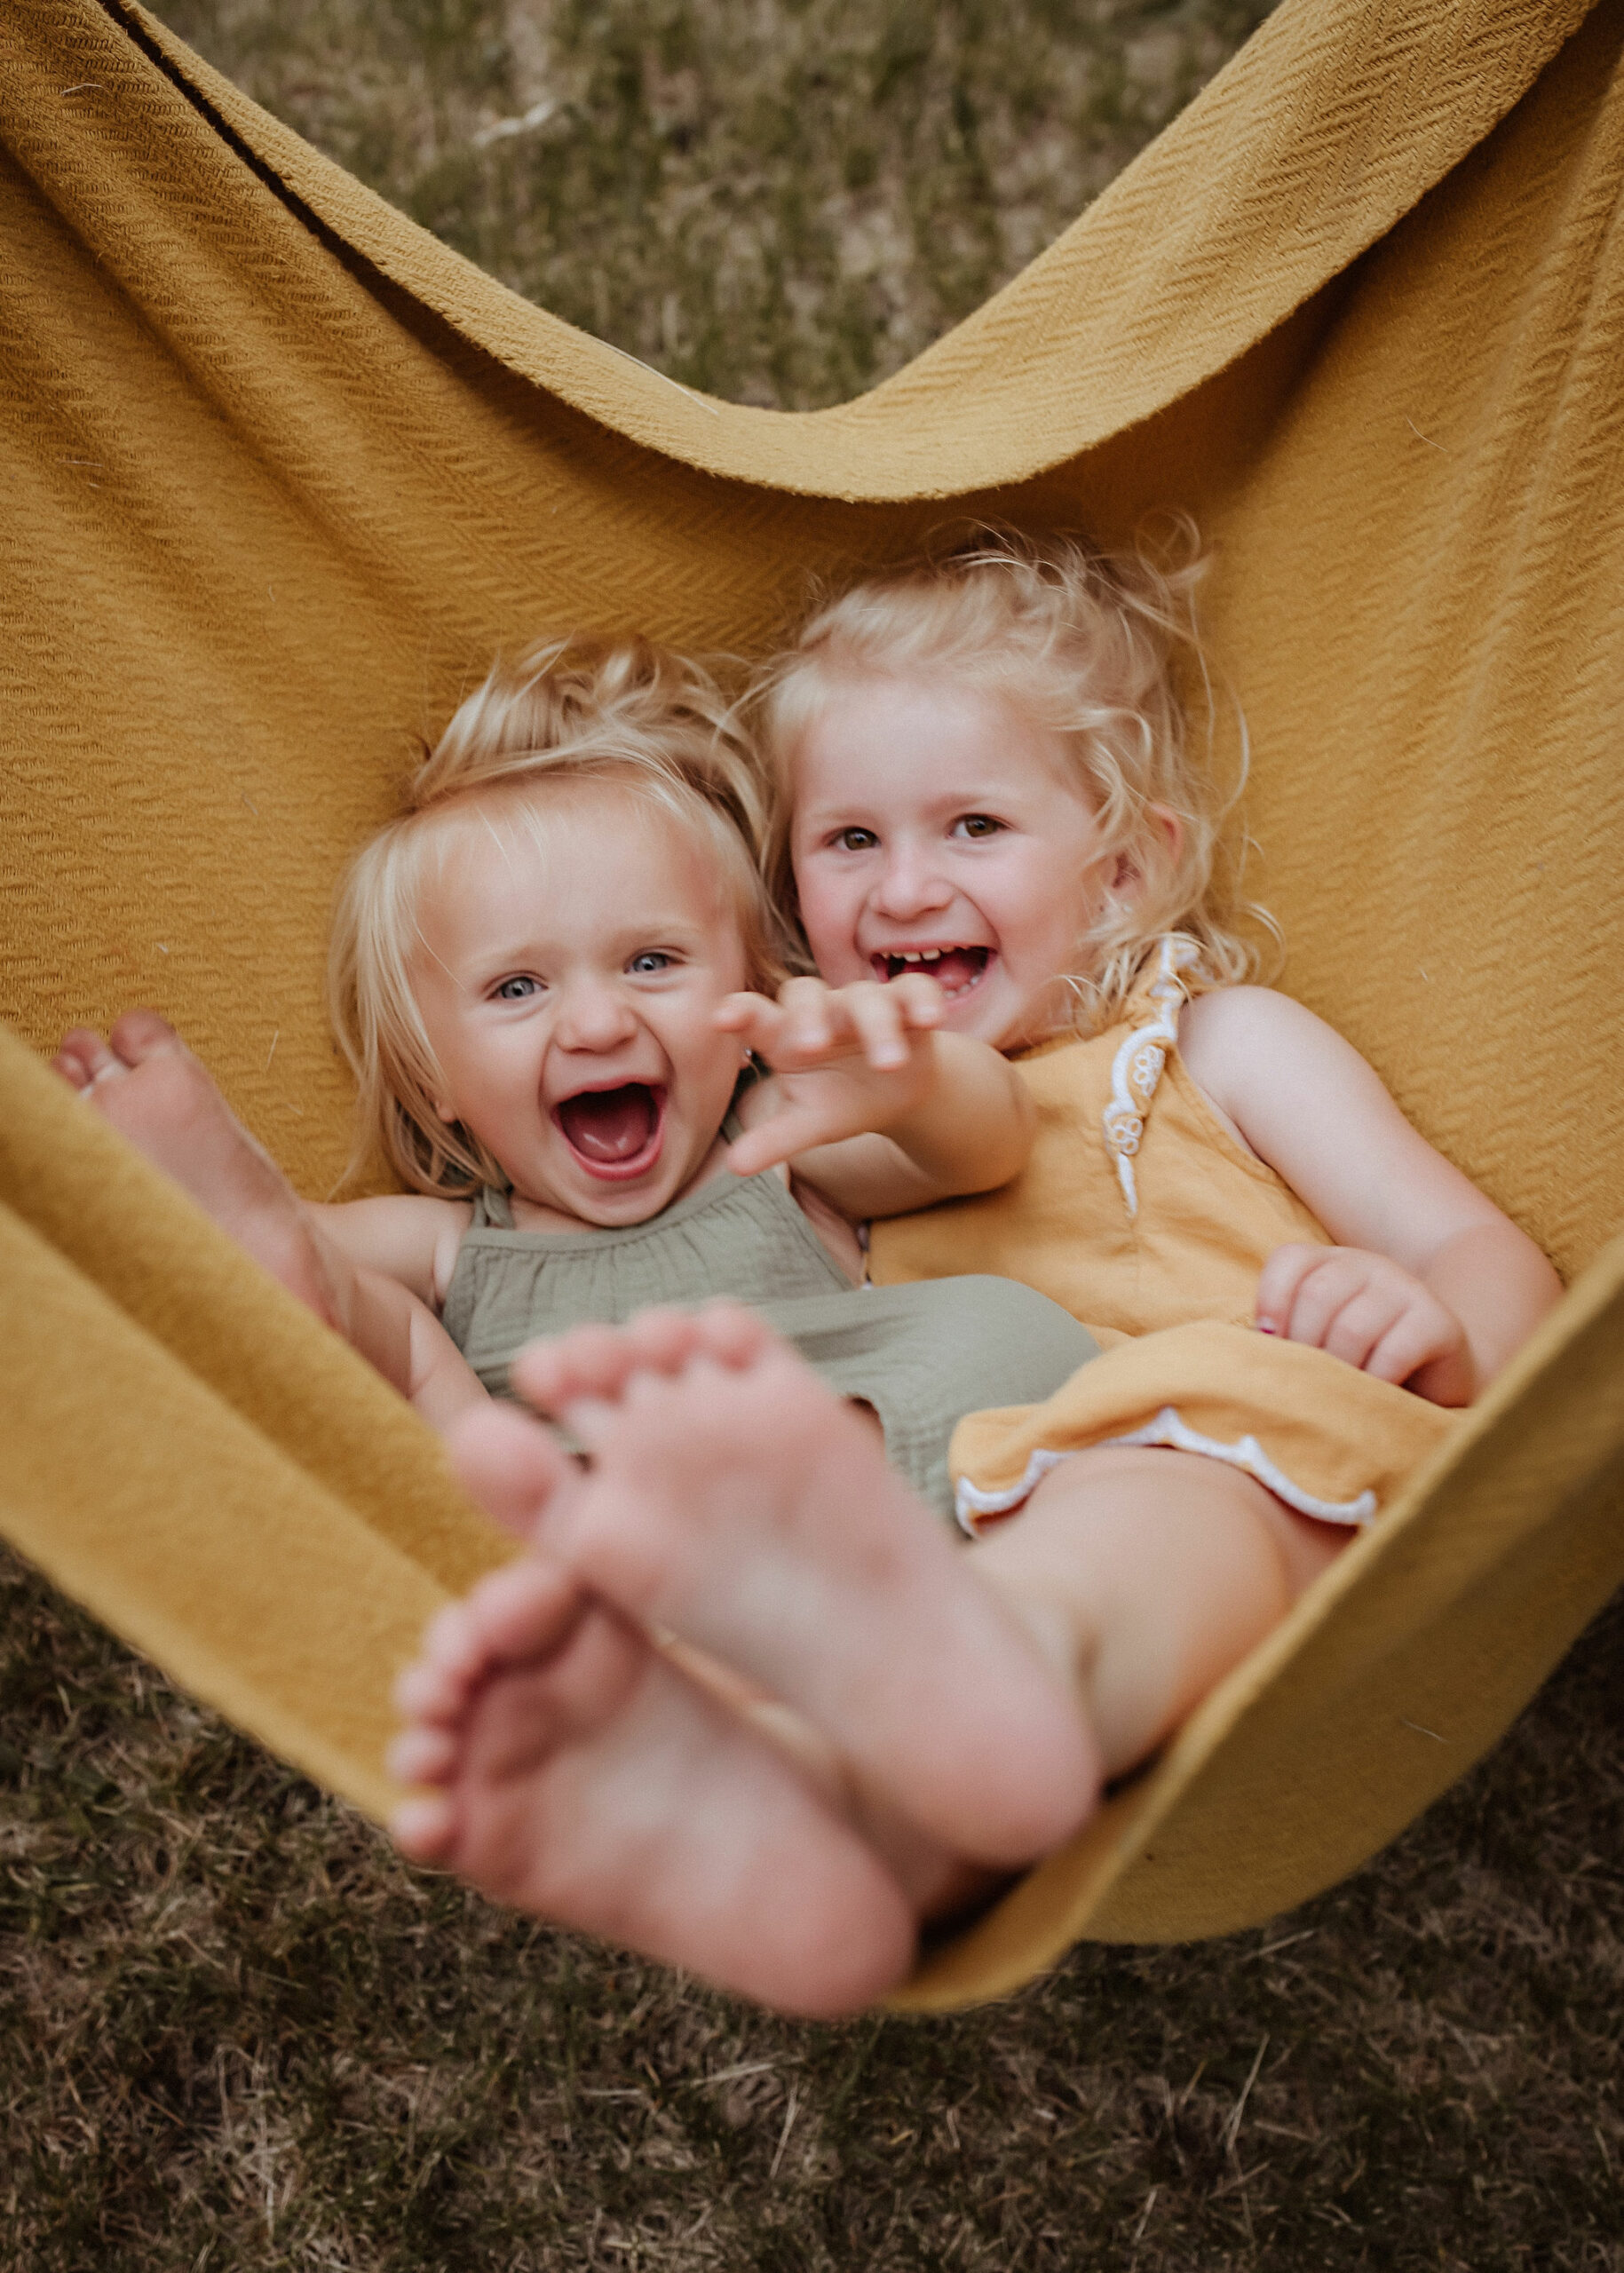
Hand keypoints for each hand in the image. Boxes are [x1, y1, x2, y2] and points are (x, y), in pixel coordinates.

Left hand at [715, 974, 944, 1177]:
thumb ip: (773, 1140)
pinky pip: (917, 991)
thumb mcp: (808, 1122)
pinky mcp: (910, 1005)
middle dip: (809, 1017)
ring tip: (889, 1064)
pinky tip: (932, 1020)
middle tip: (812, 1047)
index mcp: (786, 1035)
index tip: (722, 1018)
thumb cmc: (839, 1099)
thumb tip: (734, 1167)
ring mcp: (867, 1004)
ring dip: (878, 1028)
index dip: (741, 1012)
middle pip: (807, 995)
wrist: (896, 1090)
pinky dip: (924, 1002)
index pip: (758, 1016)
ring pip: (867, 999)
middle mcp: (823, 1010)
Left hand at [1255, 1243, 1471, 1400]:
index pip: (1290, 1260)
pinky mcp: (1438, 1322)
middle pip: (1317, 1295)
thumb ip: (1285, 1334)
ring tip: (1339, 1392)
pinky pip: (1394, 1352)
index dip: (1271, 1300)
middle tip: (1308, 1380)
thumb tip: (1248, 1353)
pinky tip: (1373, 1393)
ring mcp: (1406, 1289)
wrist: (1440, 1372)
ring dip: (1338, 1370)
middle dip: (1303, 1347)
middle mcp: (1369, 1265)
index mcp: (1332, 1262)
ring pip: (1351, 1327)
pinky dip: (1375, 1381)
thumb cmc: (1362, 1360)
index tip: (1269, 1340)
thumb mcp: (1318, 1338)